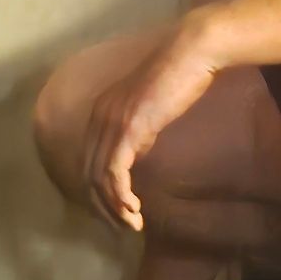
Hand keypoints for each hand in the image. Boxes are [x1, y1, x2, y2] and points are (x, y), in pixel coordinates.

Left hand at [84, 18, 221, 231]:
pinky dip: (121, 196)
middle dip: (102, 206)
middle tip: (122, 226)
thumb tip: (138, 149)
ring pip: (99, 178)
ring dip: (113, 207)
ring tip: (132, 224)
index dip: (99, 190)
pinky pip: (115, 172)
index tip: (116, 210)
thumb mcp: (153, 107)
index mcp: (103, 111)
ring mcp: (111, 122)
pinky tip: (134, 209)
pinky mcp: (128, 128)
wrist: (192, 54)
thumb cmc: (181, 76)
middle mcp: (100, 117)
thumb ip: (140, 127)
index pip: (90, 159)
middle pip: (88, 173)